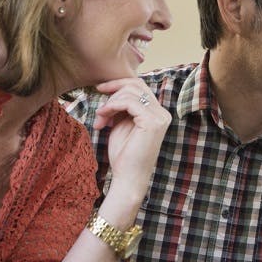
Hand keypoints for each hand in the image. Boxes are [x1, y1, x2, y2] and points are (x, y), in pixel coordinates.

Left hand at [92, 78, 170, 198]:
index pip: (139, 87)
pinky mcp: (152, 122)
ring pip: (130, 92)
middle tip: (99, 109)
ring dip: (110, 102)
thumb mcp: (121, 124)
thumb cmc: (124, 155)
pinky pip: (129, 102)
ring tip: (100, 119)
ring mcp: (159, 117)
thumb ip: (122, 107)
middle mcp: (162, 113)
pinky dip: (112, 106)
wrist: (128, 177)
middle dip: (113, 91)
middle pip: (136, 85)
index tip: (100, 89)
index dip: (118, 84)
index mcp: (157, 113)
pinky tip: (104, 117)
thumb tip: (112, 89)